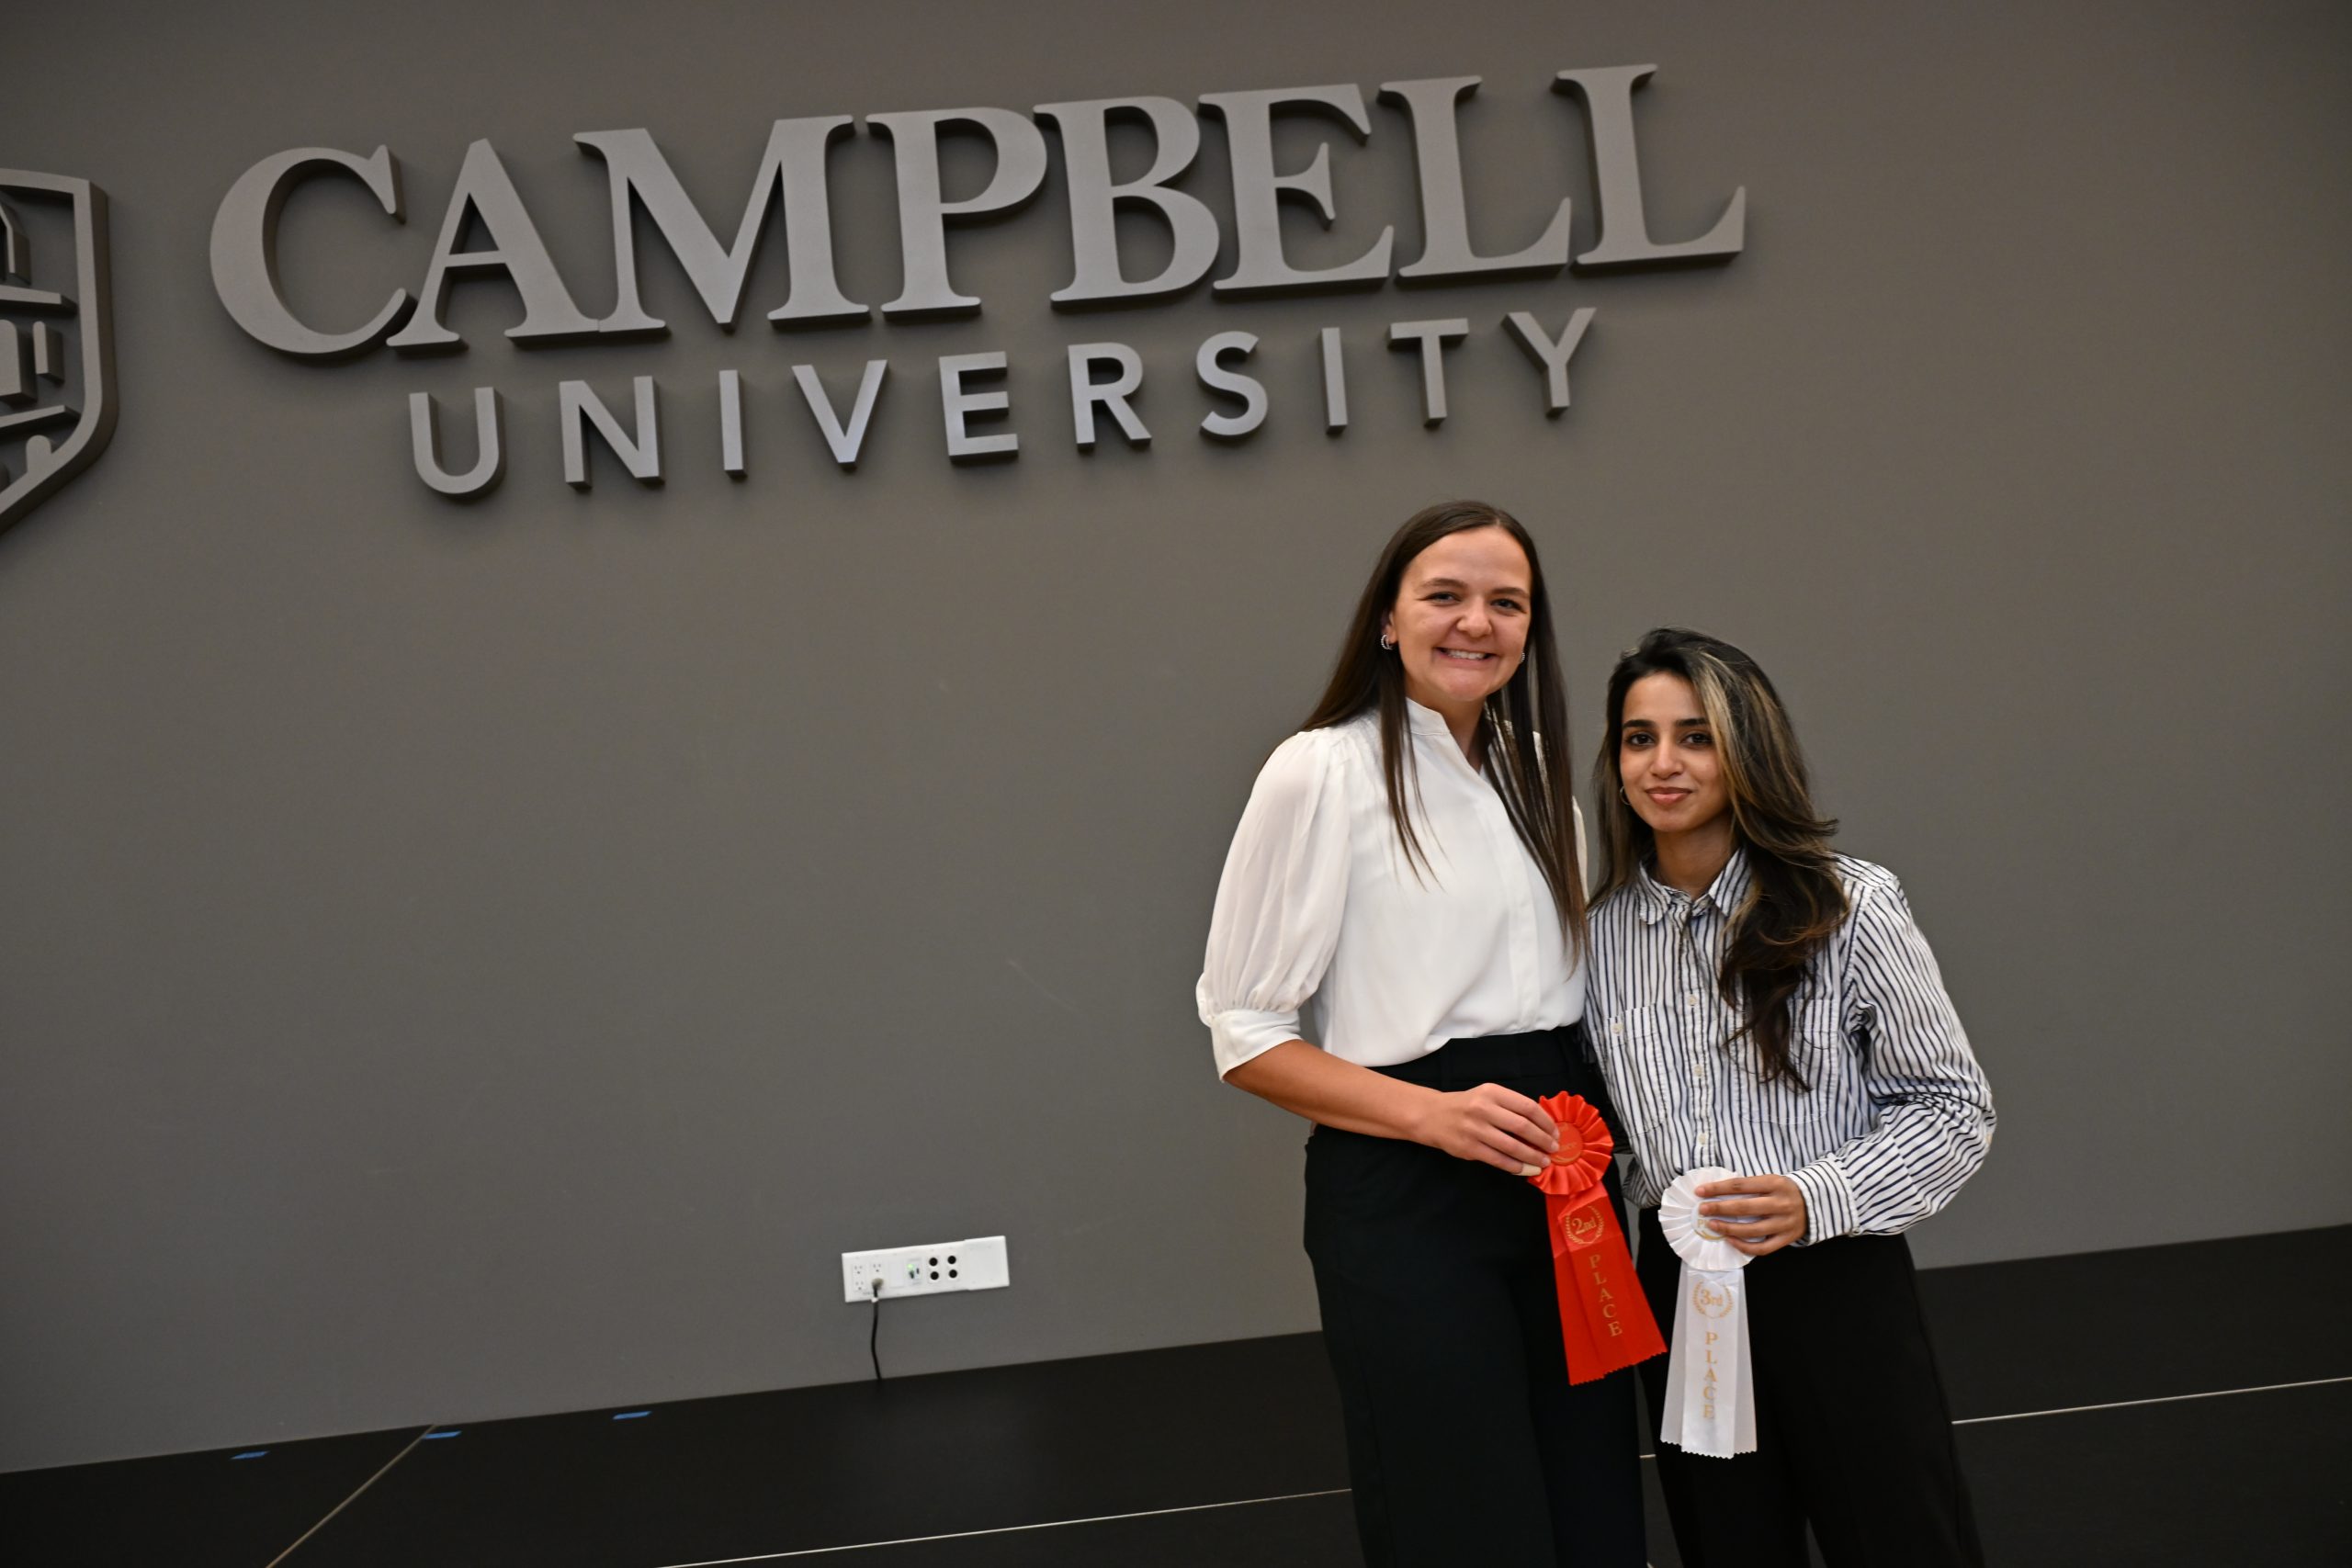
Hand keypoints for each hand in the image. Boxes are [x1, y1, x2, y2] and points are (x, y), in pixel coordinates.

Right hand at [1415, 1083, 1558, 1174]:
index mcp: (1492, 1092)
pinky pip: (1499, 1160)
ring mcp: (1475, 1129)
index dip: (1545, 1122)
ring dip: (1532, 1156)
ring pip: (1512, 1146)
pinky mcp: (1469, 1148)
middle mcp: (1483, 1108)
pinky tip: (1526, 1169)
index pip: (1527, 1107)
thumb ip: (1510, 1106)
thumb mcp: (1487, 1096)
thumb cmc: (1466, 1105)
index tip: (1555, 1132)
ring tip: (1544, 1161)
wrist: (1432, 1115)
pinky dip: (1516, 1166)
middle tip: (1554, 1149)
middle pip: (1522, 1126)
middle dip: (1543, 1140)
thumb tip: (1542, 1126)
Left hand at [1695, 1174, 1807, 1256]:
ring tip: (1712, 1225)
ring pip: (1752, 1230)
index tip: (1700, 1191)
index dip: (1718, 1188)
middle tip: (1702, 1210)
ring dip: (1728, 1228)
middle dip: (1720, 1208)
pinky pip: (1763, 1248)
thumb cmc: (1783, 1190)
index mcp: (1774, 1183)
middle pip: (1744, 1207)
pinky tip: (1730, 1240)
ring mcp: (1785, 1223)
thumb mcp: (1770, 1180)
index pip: (1740, 1185)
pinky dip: (1744, 1246)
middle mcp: (1781, 1203)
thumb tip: (1716, 1193)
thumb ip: (1748, 1186)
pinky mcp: (1787, 1238)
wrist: (1814, 1202)